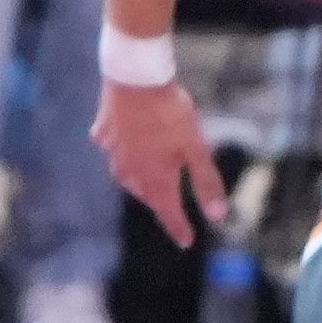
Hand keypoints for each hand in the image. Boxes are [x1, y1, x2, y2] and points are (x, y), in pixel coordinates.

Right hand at [101, 69, 230, 249]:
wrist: (135, 79)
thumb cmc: (171, 114)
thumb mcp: (197, 148)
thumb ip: (206, 182)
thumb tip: (218, 215)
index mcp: (154, 177)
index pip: (168, 211)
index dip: (178, 228)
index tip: (186, 243)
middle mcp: (129, 171)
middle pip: (146, 194)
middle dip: (159, 204)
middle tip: (170, 212)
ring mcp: (112, 152)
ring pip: (126, 176)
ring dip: (140, 183)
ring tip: (150, 184)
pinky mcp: (103, 133)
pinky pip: (113, 150)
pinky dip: (122, 153)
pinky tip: (126, 147)